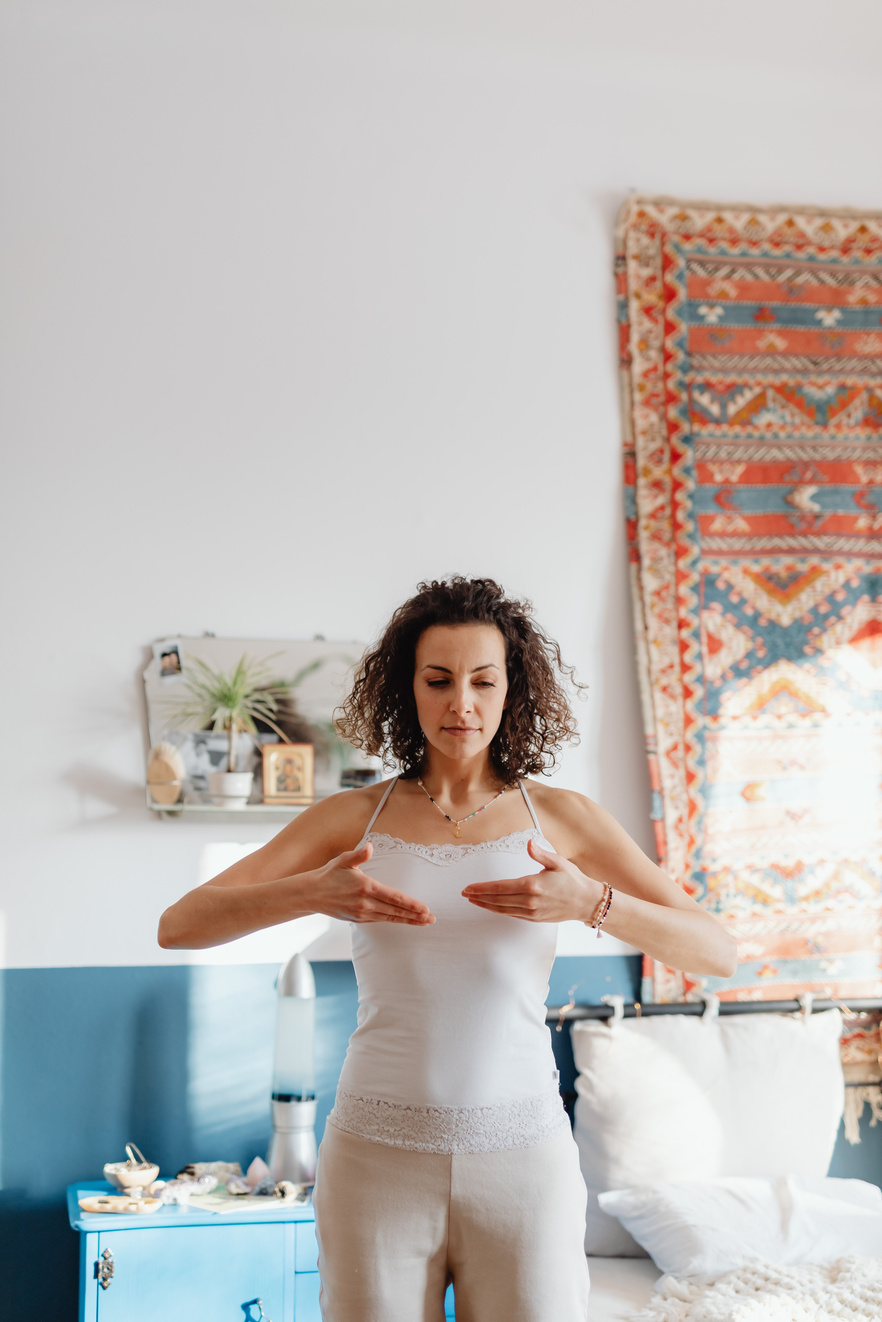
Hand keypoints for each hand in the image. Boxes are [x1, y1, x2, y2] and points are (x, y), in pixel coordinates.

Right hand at [308, 842, 434, 925]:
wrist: (311, 894)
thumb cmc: (329, 874)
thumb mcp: (343, 860)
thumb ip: (359, 855)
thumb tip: (370, 846)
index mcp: (365, 887)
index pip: (394, 897)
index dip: (411, 904)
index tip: (424, 908)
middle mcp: (365, 903)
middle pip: (395, 911)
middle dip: (415, 915)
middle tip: (431, 918)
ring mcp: (362, 913)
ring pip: (390, 918)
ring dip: (408, 921)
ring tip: (423, 922)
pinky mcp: (358, 920)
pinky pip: (380, 920)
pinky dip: (394, 921)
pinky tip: (404, 920)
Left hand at [461, 837, 601, 922]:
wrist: (586, 902)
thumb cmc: (573, 879)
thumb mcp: (558, 862)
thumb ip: (540, 854)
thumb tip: (529, 843)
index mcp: (532, 885)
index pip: (500, 887)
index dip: (482, 888)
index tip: (469, 888)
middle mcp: (530, 901)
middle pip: (497, 900)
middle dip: (479, 897)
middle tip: (464, 894)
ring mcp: (532, 912)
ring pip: (502, 909)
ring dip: (486, 905)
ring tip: (473, 901)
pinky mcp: (534, 919)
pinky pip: (512, 915)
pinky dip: (499, 911)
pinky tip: (491, 907)